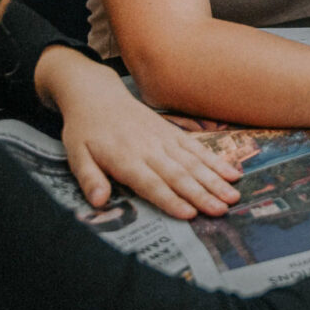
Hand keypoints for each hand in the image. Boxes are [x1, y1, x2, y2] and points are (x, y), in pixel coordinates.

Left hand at [44, 51, 243, 218]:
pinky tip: (232, 172)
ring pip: (193, 162)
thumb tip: (99, 202)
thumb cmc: (85, 130)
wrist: (97, 95)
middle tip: (222, 210)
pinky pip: (197, 147)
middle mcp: (149, 149)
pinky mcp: (173, 132)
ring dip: (215, 180)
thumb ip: (89, 179)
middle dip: (202, 193)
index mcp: (125, 158)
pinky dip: (215, 161)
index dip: (171, 199)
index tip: (190, 214)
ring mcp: (164, 139)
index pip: (151, 183)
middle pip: (179, 175)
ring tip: (233, 196)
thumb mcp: (76, 155)